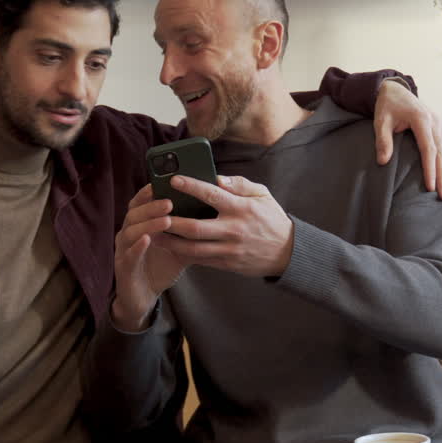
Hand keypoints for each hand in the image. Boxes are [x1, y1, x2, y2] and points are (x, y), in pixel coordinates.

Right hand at [110, 184, 186, 330]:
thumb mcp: (179, 245)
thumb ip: (189, 230)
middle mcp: (129, 233)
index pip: (141, 203)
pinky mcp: (123, 267)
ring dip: (148, 223)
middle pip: (135, 213)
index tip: (162, 182)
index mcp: (140, 224)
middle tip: (170, 201)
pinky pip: (129, 255)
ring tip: (166, 219)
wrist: (143, 296)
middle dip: (152, 206)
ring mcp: (123, 250)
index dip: (149, 192)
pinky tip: (148, 240)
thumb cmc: (161, 266)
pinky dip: (138, 246)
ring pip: (131, 231)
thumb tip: (211, 214)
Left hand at [155, 175, 293, 277]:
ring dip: (170, 242)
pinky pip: (200, 259)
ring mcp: (229, 250)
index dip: (191, 187)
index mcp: (241, 209)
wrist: (288, 252)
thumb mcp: (262, 195)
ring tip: (153, 234)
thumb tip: (217, 178)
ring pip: (193, 248)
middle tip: (154, 213)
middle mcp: (233, 230)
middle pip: (195, 228)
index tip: (173, 180)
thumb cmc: (271, 219)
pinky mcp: (227, 264)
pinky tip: (169, 246)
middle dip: (171, 221)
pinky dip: (183, 253)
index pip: (212, 195)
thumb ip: (239, 184)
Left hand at [373, 78, 441, 200]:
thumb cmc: (387, 107)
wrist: (396, 90)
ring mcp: (440, 124)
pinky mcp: (440, 127)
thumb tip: (383, 161)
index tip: (430, 186)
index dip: (430, 168)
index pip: (429, 148)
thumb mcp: (381, 121)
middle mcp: (435, 121)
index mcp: (421, 118)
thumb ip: (383, 140)